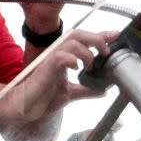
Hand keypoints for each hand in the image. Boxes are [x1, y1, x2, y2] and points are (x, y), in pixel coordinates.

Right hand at [0, 29, 116, 125]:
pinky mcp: (47, 67)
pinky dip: (72, 59)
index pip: (83, 40)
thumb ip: (86, 90)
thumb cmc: (42, 97)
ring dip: (86, 51)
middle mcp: (58, 54)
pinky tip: (75, 67)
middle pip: (78, 34)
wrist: (25, 106)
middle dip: (96, 38)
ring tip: (89, 65)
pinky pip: (61, 56)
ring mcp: (51, 59)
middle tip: (106, 51)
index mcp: (64, 57)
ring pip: (72, 42)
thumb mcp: (70, 93)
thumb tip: (103, 90)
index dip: (100, 36)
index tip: (115, 35)